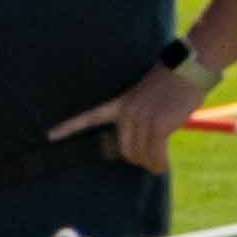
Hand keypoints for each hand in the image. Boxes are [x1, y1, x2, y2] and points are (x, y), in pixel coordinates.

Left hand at [55, 54, 200, 170]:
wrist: (188, 69)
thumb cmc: (172, 85)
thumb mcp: (147, 99)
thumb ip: (137, 119)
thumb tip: (141, 149)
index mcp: (120, 104)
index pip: (89, 116)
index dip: (68, 127)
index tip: (48, 136)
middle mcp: (126, 112)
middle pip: (124, 150)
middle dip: (137, 159)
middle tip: (151, 160)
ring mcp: (142, 118)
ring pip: (140, 155)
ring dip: (151, 163)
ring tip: (159, 164)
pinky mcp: (158, 125)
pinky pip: (155, 154)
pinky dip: (159, 164)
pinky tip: (161, 167)